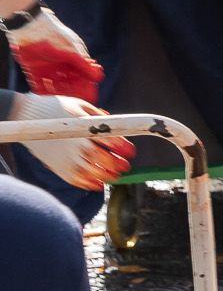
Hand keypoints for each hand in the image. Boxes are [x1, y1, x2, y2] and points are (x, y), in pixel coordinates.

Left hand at [5, 4, 102, 101]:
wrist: (30, 29)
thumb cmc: (55, 37)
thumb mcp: (72, 52)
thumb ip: (84, 66)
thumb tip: (99, 76)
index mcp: (75, 60)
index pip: (84, 76)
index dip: (88, 87)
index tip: (91, 98)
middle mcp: (63, 65)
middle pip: (71, 83)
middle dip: (74, 92)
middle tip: (76, 102)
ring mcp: (49, 68)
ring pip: (56, 86)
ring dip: (59, 93)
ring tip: (62, 100)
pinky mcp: (35, 70)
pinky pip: (40, 85)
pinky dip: (43, 91)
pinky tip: (46, 97)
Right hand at [8, 94, 133, 189]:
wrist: (25, 115)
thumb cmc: (55, 108)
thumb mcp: (80, 106)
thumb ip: (99, 116)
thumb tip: (116, 126)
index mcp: (86, 128)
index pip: (113, 141)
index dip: (124, 148)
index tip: (130, 152)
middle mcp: (78, 145)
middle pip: (106, 160)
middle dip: (118, 164)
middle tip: (125, 166)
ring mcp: (67, 157)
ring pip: (93, 173)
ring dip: (107, 176)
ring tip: (114, 175)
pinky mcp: (57, 167)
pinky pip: (77, 180)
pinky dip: (89, 184)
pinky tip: (97, 183)